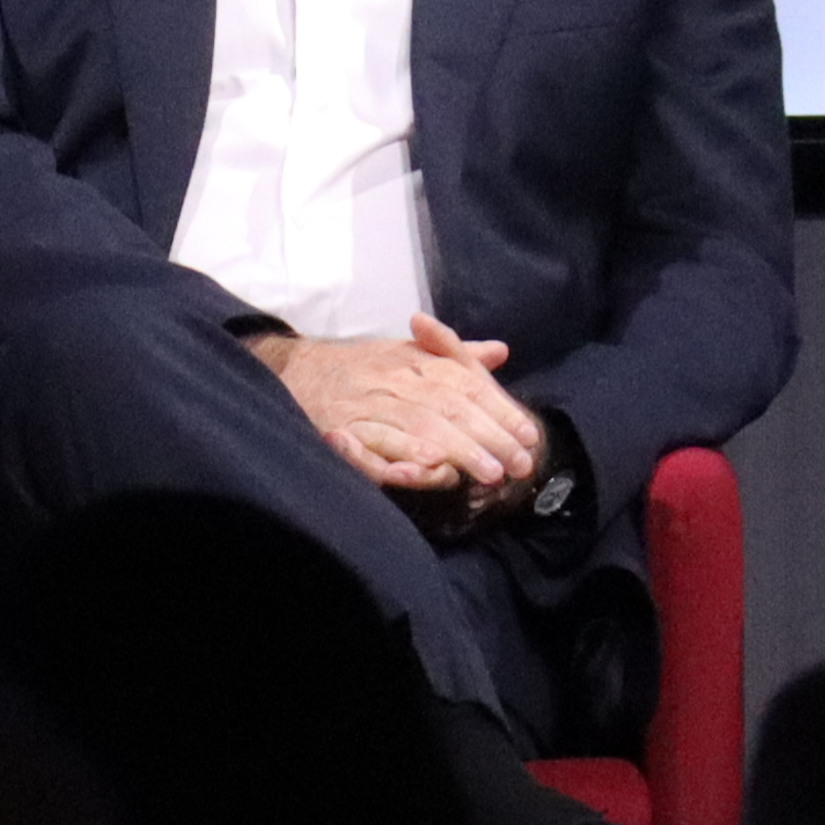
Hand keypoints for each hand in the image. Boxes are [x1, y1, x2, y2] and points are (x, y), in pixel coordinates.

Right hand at [257, 314, 544, 513]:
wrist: (294, 370)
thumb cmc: (360, 368)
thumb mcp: (407, 352)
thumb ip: (454, 355)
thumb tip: (501, 351)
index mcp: (413, 362)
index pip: (465, 386)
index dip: (500, 411)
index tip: (529, 436)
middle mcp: (393, 381)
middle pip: (448, 408)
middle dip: (487, 437)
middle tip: (519, 464)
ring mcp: (364, 406)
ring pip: (416, 426)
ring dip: (454, 449)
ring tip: (487, 472)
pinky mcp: (337, 430)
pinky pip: (371, 447)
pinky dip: (396, 456)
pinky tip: (423, 467)